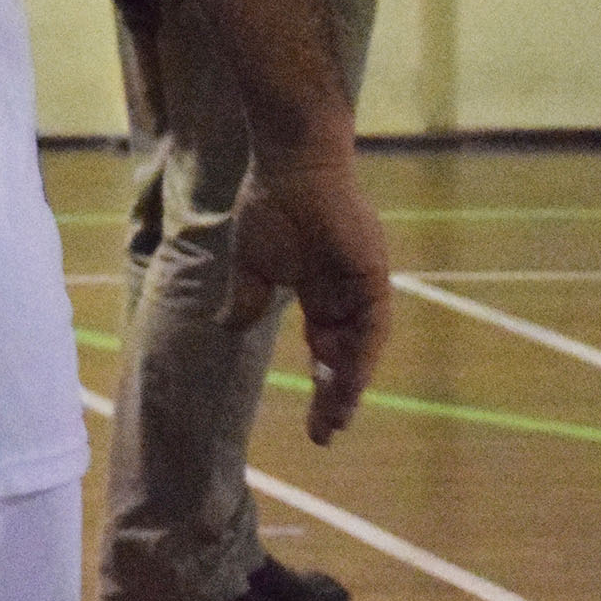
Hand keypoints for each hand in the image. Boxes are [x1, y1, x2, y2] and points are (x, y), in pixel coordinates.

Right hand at [221, 156, 391, 443]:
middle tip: (325, 434)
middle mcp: (346, 295)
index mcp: (319, 292)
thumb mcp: (251, 265)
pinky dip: (360, 356)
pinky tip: (345, 381)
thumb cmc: (269, 207)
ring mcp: (362, 287)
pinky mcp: (372, 277)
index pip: (324, 348)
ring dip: (348, 384)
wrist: (291, 167)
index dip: (319, 385)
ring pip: (360, 349)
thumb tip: (228, 327)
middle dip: (335, 396)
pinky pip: (371, 327)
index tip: (314, 424)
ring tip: (335, 418)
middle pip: (344, 357)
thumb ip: (245, 298)